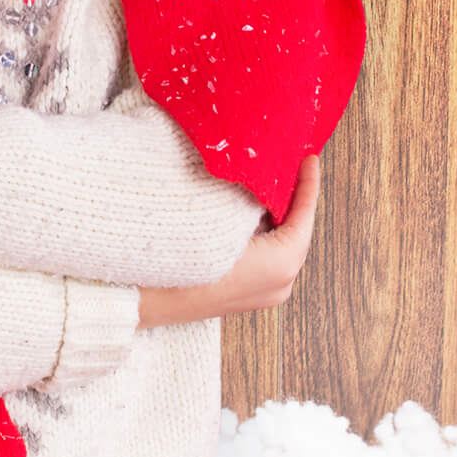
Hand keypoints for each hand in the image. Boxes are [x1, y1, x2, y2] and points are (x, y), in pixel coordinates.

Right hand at [137, 155, 320, 327]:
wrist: (146, 298)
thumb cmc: (183, 259)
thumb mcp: (220, 218)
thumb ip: (249, 196)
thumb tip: (259, 172)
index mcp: (281, 264)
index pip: (304, 215)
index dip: (308, 183)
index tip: (310, 158)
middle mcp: (281, 283)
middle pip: (296, 231)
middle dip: (294, 198)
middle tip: (292, 165)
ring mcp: (267, 293)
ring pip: (283, 244)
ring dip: (280, 215)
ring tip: (273, 182)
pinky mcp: (250, 295)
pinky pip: (269, 256)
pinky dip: (267, 232)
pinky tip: (254, 210)